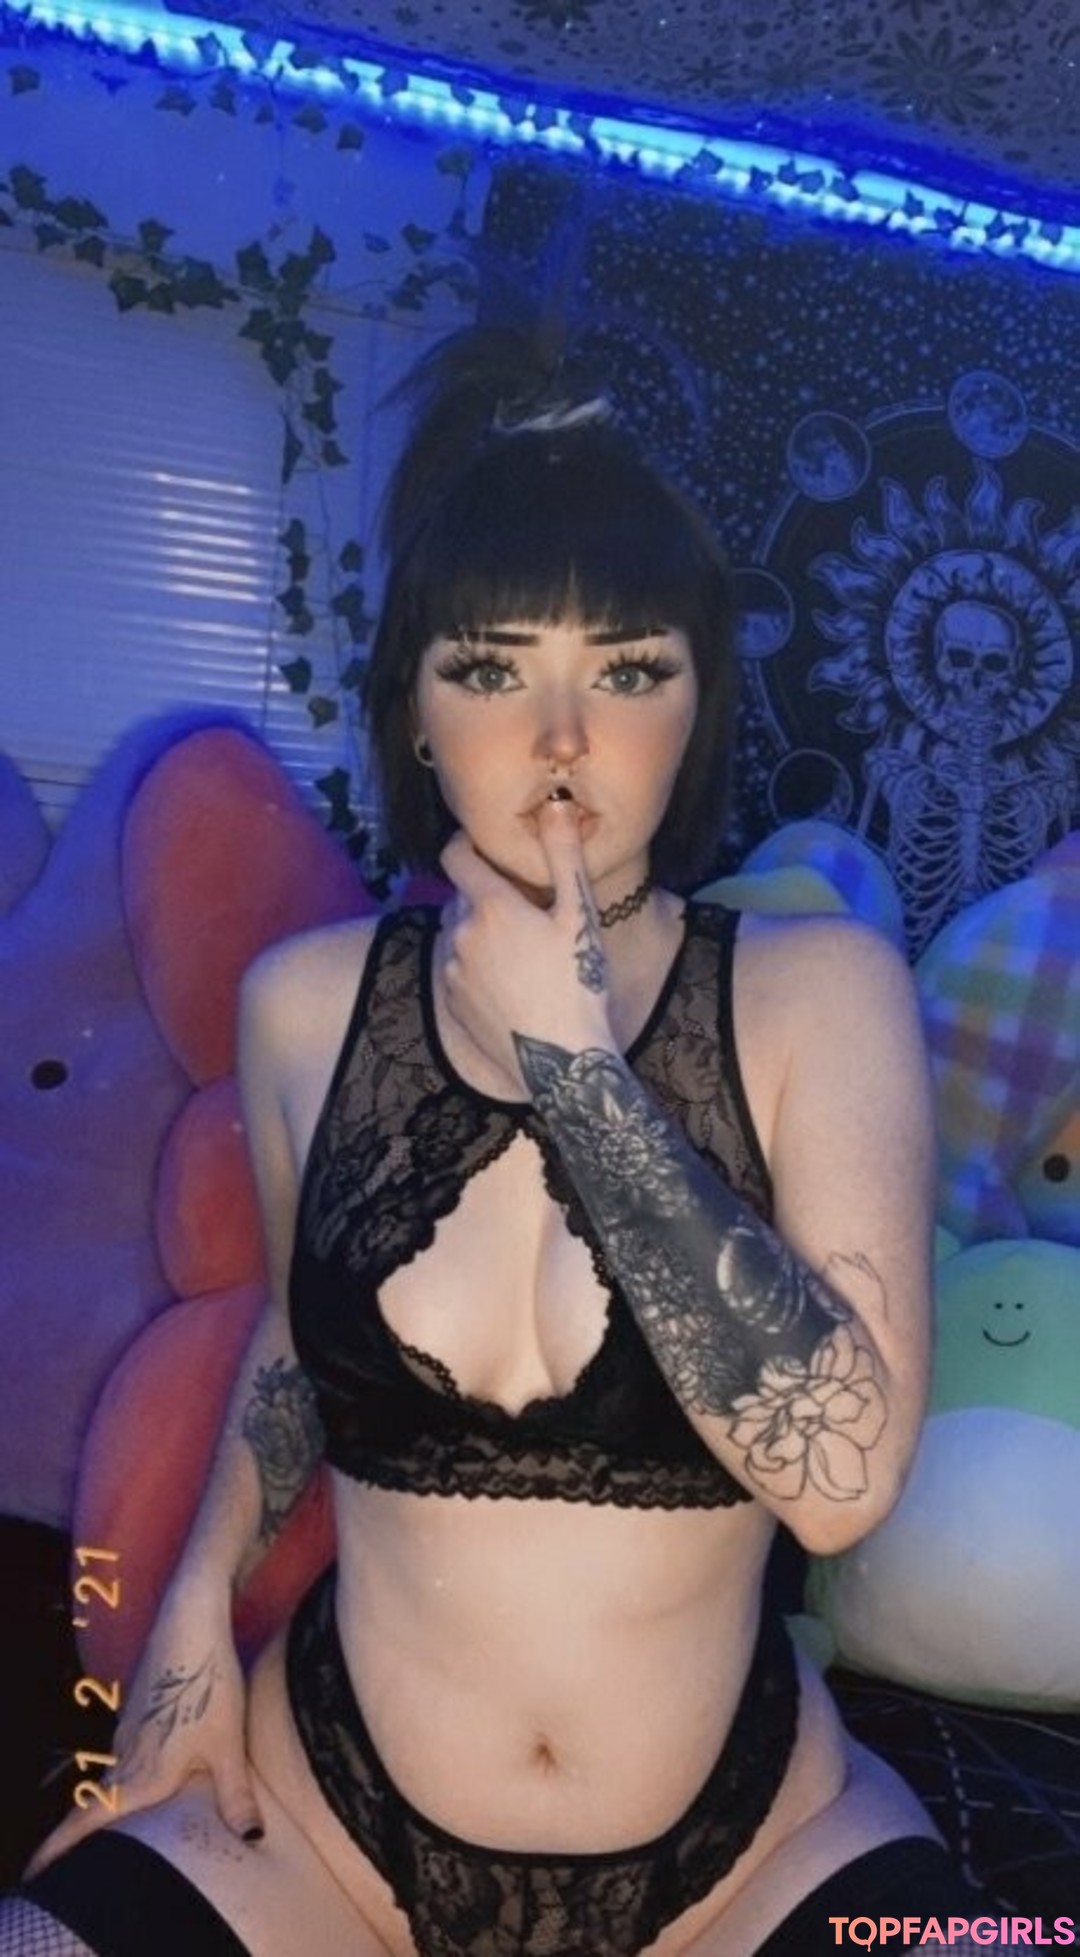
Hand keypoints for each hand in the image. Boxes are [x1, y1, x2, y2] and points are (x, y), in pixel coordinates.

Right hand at [24, 1584, 259, 1876]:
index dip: (57, 1848)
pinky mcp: (139, 1709)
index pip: (87, 1819)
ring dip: (107, 1803)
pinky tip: (145, 1776)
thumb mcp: (228, 1745)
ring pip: (112, 1777)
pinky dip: (126, 1775)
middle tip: (70, 1863)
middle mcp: (126, 1755)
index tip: (34, 1871)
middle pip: (94, 1803)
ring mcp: (129, 1729)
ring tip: (111, 1829)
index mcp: (141, 1775)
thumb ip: (234, 1796)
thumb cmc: (209, 1685)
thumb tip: (252, 1839)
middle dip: (80, 1834)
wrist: (190, 1622)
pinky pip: (125, 1754)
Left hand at [438, 798, 615, 1095]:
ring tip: (522, 953)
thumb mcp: (579, 915)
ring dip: (481, 933)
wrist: (562, 1061)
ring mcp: (453, 970)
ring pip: (460, 934)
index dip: (466, 844)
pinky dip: (477, 968)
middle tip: (526, 912)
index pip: (455, 855)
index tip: (484, 847)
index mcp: (490, 905)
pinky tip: (510, 984)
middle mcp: (461, 932)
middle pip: (463, 896)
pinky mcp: (453, 1003)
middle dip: (486, 895)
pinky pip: (459, 971)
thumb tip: (556, 805)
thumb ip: (564, 856)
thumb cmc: (578, 983)